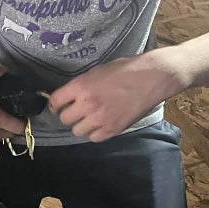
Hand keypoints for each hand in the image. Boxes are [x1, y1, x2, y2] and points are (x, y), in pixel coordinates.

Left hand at [48, 50, 184, 141]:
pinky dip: (95, 132)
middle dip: (68, 114)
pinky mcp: (113, 129)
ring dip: (81, 125)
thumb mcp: (97, 71)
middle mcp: (88, 104)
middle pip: (64, 119)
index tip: (58, 105)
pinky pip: (94, 138)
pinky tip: (101, 123)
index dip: (55, 104)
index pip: (55, 101)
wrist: (153, 77)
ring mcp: (101, 119)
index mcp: (81, 86)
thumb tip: (68, 95)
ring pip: (77, 131)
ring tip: (90, 118)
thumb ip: (81, 85)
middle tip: (76, 111)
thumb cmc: (127, 69)